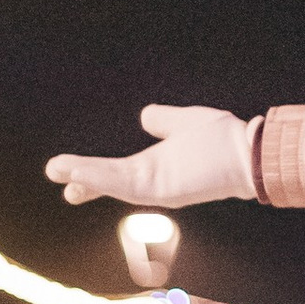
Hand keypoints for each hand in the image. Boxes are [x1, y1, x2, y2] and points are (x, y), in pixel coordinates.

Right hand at [45, 104, 257, 208]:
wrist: (249, 151)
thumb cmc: (225, 140)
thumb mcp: (185, 122)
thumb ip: (164, 120)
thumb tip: (145, 115)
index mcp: (156, 166)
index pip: (117, 173)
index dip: (93, 173)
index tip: (68, 173)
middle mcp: (154, 180)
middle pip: (110, 181)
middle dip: (82, 178)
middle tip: (55, 174)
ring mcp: (156, 186)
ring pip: (111, 183)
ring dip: (84, 176)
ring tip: (56, 169)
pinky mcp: (160, 188)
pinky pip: (123, 183)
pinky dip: (98, 178)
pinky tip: (76, 173)